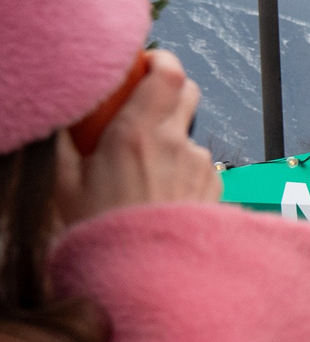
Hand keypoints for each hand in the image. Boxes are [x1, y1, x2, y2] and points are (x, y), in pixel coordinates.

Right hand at [54, 50, 220, 221]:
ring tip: (138, 176)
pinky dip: (179, 172)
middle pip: (187, 93)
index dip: (159, 59)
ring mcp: (200, 167)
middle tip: (137, 110)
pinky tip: (157, 197)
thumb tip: (62, 115)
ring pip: (187, 136)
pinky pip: (198, 167)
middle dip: (166, 91)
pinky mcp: (215, 189)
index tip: (142, 63)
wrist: (148, 281)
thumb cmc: (100, 234)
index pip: (167, 73)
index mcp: (138, 135)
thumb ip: (62, 142)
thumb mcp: (64, 185)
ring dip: (167, 143)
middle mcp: (176, 145)